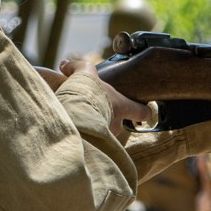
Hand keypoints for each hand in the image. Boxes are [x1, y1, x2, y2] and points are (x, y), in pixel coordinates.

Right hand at [38, 63, 152, 132]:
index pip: (142, 112)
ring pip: (103, 134)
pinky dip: (82, 137)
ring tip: (81, 122)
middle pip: (119, 124)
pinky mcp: (91, 146)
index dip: (143, 111)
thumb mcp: (84, 73)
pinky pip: (89, 143)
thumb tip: (65, 65)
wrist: (73, 112)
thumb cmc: (87, 92)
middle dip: (110, 118)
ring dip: (95, 129)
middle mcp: (115, 123)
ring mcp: (104, 136)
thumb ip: (77, 67)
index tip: (145, 111)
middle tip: (98, 111)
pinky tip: (72, 131)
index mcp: (121, 106)